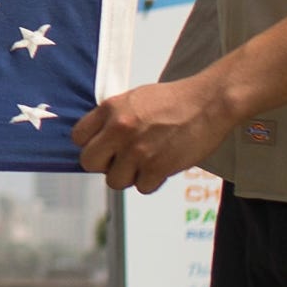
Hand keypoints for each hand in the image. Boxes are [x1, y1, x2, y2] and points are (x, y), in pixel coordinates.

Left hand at [71, 71, 240, 192]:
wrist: (208, 102)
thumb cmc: (173, 100)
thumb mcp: (134, 98)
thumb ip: (112, 118)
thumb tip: (97, 142)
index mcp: (110, 109)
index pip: (78, 137)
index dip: (91, 145)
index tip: (105, 147)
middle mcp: (119, 129)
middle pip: (89, 163)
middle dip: (104, 164)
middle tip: (122, 160)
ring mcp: (137, 150)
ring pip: (115, 181)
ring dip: (130, 176)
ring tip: (147, 162)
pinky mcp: (157, 167)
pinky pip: (142, 188)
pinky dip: (152, 181)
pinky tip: (162, 166)